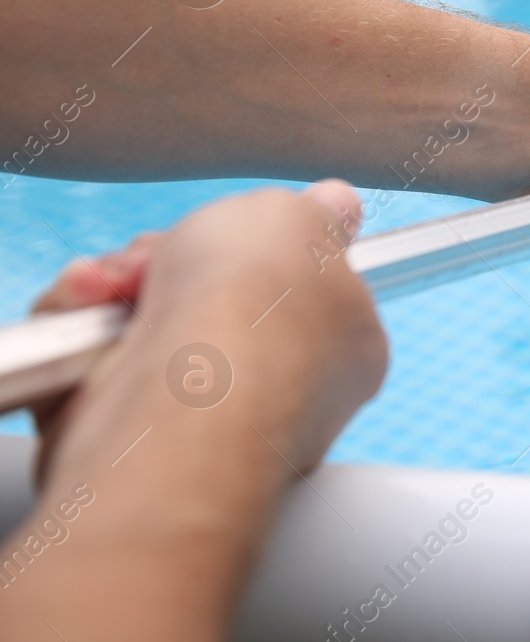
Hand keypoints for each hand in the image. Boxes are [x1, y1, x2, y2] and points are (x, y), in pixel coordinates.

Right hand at [29, 181, 386, 487]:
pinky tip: (91, 308)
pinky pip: (83, 357)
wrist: (176, 392)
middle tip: (171, 257)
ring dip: (115, 284)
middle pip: (210, 295)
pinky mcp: (120, 436)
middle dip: (171, 259)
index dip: (262, 248)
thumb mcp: (305, 220)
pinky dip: (75, 322)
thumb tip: (339, 204)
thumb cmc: (255, 306)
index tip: (246, 234)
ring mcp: (197, 418)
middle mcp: (277, 390)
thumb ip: (319, 211)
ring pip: (137, 321)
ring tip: (121, 286)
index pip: (302, 288)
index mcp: (343, 346)